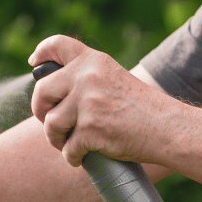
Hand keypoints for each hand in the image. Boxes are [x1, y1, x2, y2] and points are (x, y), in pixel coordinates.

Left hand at [29, 35, 173, 167]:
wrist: (166, 127)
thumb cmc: (142, 108)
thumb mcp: (114, 79)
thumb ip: (88, 79)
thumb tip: (53, 93)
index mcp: (94, 61)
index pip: (57, 45)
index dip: (41, 52)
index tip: (35, 63)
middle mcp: (87, 76)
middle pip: (42, 91)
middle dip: (41, 111)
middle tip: (51, 123)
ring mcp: (87, 102)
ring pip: (50, 124)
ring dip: (56, 139)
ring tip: (70, 143)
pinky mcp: (90, 129)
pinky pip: (67, 148)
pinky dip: (73, 157)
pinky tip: (82, 157)